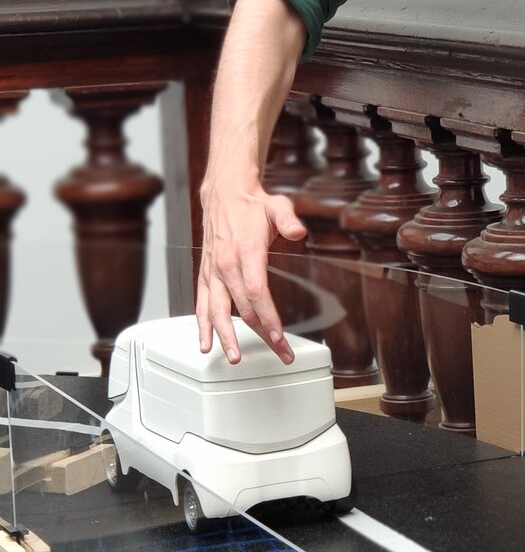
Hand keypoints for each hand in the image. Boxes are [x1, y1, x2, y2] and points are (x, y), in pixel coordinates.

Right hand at [196, 179, 306, 364]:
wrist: (223, 193)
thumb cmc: (251, 204)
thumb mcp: (277, 205)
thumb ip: (289, 219)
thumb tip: (298, 230)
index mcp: (245, 251)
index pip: (257, 292)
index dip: (268, 316)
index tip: (279, 335)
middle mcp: (226, 264)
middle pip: (242, 308)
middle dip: (262, 334)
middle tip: (279, 352)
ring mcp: (213, 271)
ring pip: (216, 311)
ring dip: (226, 337)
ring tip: (235, 358)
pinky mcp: (205, 274)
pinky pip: (200, 304)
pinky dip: (202, 325)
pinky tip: (206, 343)